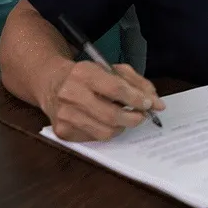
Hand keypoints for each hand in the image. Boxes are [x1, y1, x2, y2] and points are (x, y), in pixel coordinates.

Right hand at [40, 60, 165, 141]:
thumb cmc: (86, 76)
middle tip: (142, 116)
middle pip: (111, 115)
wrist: (51, 83)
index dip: (136, 99)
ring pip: (105, 131)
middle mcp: (70, 94)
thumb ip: (136, 83)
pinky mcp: (62, 131)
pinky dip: (106, 131)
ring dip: (122, 127)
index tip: (150, 104)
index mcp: (84, 73)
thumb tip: (156, 102)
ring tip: (125, 118)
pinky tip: (106, 122)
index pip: (116, 89)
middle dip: (133, 118)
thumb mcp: (111, 69)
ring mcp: (64, 115)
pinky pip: (94, 138)